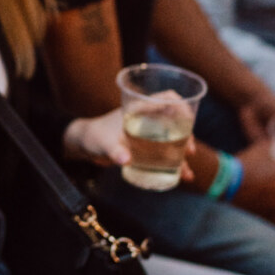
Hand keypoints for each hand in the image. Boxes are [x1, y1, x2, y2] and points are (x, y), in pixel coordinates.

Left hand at [63, 106, 194, 180]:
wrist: (85, 145)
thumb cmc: (94, 136)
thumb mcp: (104, 144)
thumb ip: (114, 151)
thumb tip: (126, 160)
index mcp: (140, 109)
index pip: (167, 98)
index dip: (182, 105)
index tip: (189, 119)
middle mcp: (148, 119)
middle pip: (176, 121)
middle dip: (187, 135)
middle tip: (189, 151)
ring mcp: (148, 133)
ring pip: (173, 139)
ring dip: (183, 153)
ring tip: (187, 171)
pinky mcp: (145, 146)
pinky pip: (165, 152)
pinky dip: (174, 164)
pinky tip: (181, 176)